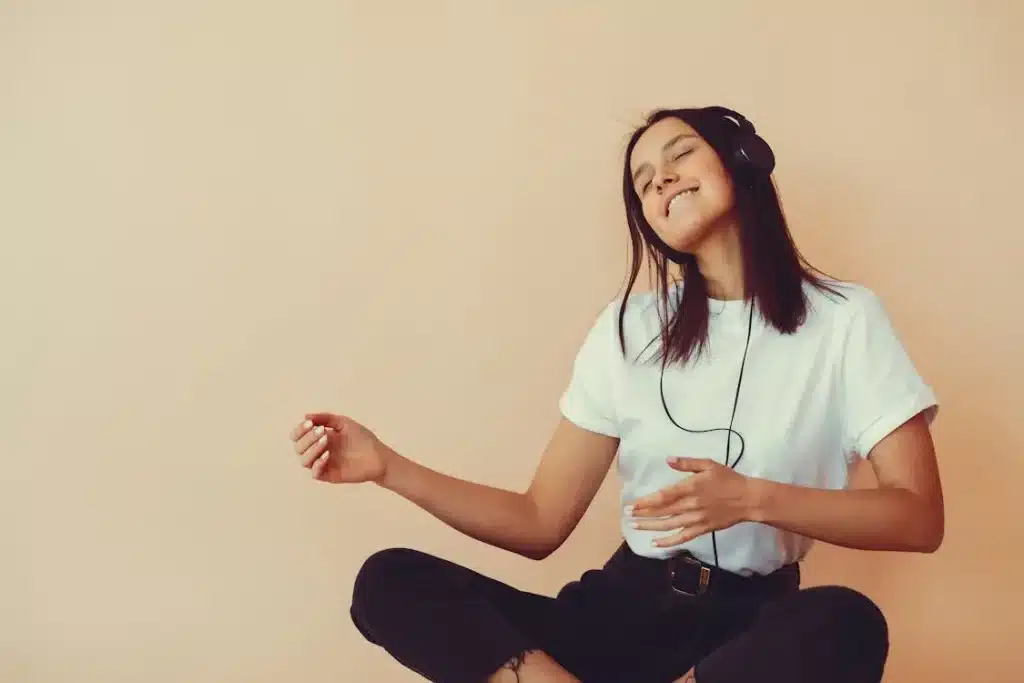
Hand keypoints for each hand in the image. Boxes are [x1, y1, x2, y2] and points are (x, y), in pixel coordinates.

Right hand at [289, 412, 388, 483]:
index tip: (309, 423)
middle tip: (322, 431)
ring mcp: (322, 464)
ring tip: (326, 441)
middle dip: (307, 438)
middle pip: (299, 447)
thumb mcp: (344, 423)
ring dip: (311, 449)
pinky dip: (318, 464)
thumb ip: (326, 418)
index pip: (298, 436)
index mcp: (318, 438)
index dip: (299, 430)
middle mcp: (318, 452)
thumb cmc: (362, 439)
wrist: (378, 456)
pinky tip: (327, 455)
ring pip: (304, 461)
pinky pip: (315, 473)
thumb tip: (305, 416)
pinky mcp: (329, 475)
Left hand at [627, 457, 756, 547]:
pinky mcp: (702, 529)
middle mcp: (690, 505)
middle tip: (627, 515)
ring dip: (650, 527)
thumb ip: (687, 463)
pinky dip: (668, 542)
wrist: (748, 499)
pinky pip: (682, 537)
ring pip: (669, 525)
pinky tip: (655, 544)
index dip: (645, 502)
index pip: (663, 497)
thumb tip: (667, 459)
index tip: (631, 504)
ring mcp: (696, 519)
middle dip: (642, 514)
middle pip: (662, 512)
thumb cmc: (728, 479)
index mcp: (690, 488)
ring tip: (635, 527)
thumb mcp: (708, 464)